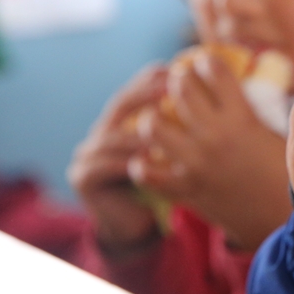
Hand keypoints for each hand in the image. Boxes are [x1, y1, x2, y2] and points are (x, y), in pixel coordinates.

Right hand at [68, 66, 166, 254]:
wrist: (139, 225)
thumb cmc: (162, 183)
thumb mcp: (172, 148)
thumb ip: (179, 122)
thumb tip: (210, 89)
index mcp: (120, 122)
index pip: (133, 91)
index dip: (150, 79)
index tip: (174, 68)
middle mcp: (101, 133)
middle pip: (121, 105)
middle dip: (144, 94)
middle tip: (168, 86)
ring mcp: (88, 154)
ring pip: (114, 136)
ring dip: (140, 132)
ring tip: (165, 126)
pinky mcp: (83, 177)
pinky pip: (105, 164)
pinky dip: (128, 160)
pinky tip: (148, 157)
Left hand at [128, 52, 291, 249]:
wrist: (281, 220)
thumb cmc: (287, 174)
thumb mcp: (281, 135)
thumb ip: (258, 113)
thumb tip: (249, 88)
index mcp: (242, 119)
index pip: (216, 72)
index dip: (208, 61)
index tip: (205, 62)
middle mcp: (214, 136)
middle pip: (181, 91)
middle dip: (179, 79)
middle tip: (181, 81)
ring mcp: (195, 163)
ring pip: (153, 126)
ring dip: (154, 117)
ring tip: (161, 116)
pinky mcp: (185, 190)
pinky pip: (147, 174)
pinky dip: (143, 164)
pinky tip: (150, 157)